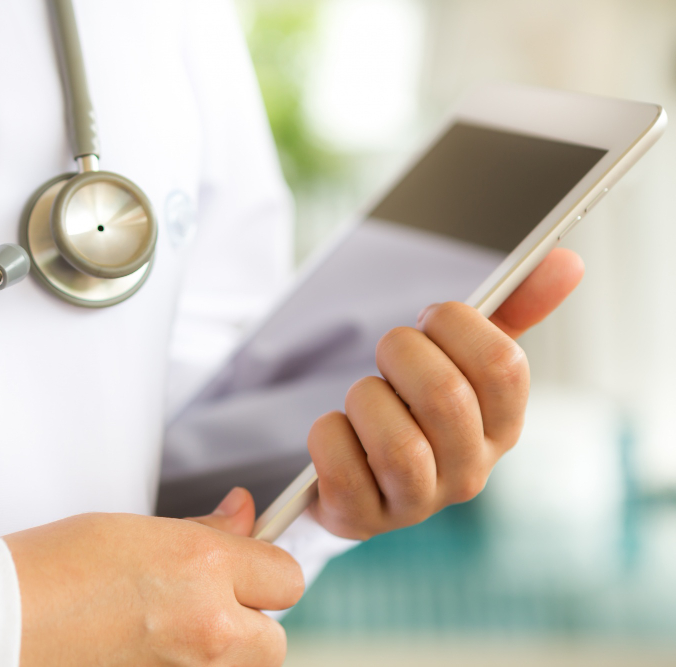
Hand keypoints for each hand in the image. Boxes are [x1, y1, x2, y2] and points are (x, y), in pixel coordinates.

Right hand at [4, 487, 302, 665]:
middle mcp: (207, 625)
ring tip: (171, 631)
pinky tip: (150, 650)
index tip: (246, 568)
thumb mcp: (139, 530)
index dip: (264, 570)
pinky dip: (187, 666)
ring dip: (224, 652)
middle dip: (250, 622)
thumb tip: (246, 516)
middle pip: (276, 639)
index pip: (286, 575)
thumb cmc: (53, 568)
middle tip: (207, 606)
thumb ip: (205, 532)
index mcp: (201, 566)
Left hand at [308, 248, 584, 539]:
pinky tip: (336, 430)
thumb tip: (565, 259)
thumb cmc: (414, 408)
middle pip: (446, 398)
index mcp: (501, 427)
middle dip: (402, 354)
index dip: (458, 326)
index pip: (504, 367)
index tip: (431, 318)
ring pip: (398, 443)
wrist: (355, 477)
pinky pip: (342, 468)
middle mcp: (469, 471)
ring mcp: (417, 503)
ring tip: (363, 398)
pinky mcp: (363, 518)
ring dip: (366, 399)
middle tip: (388, 352)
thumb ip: (511, 312)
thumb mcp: (461, 361)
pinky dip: (329, 435)